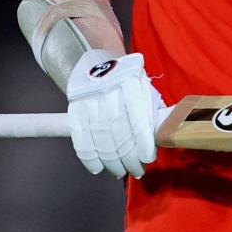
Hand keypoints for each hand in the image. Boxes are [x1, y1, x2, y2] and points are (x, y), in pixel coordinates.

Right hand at [66, 49, 165, 178]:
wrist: (98, 59)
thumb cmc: (127, 78)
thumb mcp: (144, 86)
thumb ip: (150, 110)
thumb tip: (157, 139)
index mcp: (130, 82)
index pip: (137, 119)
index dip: (143, 143)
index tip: (148, 158)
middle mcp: (108, 89)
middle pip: (118, 132)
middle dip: (128, 158)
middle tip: (137, 171)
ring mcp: (88, 98)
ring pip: (100, 137)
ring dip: (111, 161)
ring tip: (120, 172)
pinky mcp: (73, 105)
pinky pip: (80, 137)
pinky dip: (88, 156)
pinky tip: (97, 168)